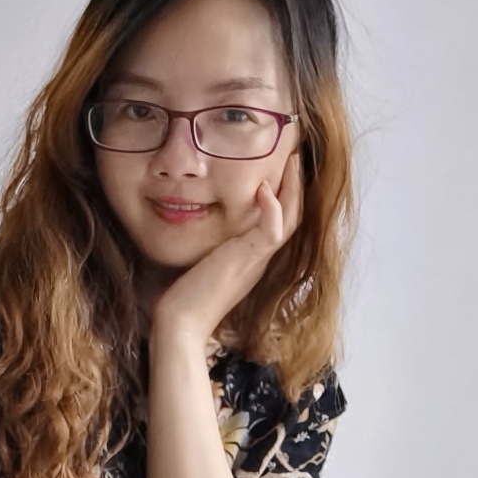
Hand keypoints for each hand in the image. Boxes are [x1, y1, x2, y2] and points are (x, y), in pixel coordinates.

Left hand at [151, 147, 303, 348]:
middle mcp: (261, 258)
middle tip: (295, 156)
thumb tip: (202, 222)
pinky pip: (272, 232)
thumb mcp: (204, 261)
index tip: (280, 168)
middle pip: (293, 217)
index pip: (280, 221)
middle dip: (296, 185)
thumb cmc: (186, 295)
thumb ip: (212, 244)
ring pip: (290, 220)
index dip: (286, 195)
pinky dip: (273, 209)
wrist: (182, 321)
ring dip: (293, 189)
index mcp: (253, 258)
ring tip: (291, 161)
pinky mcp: (247, 261)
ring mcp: (257, 260)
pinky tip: (265, 188)